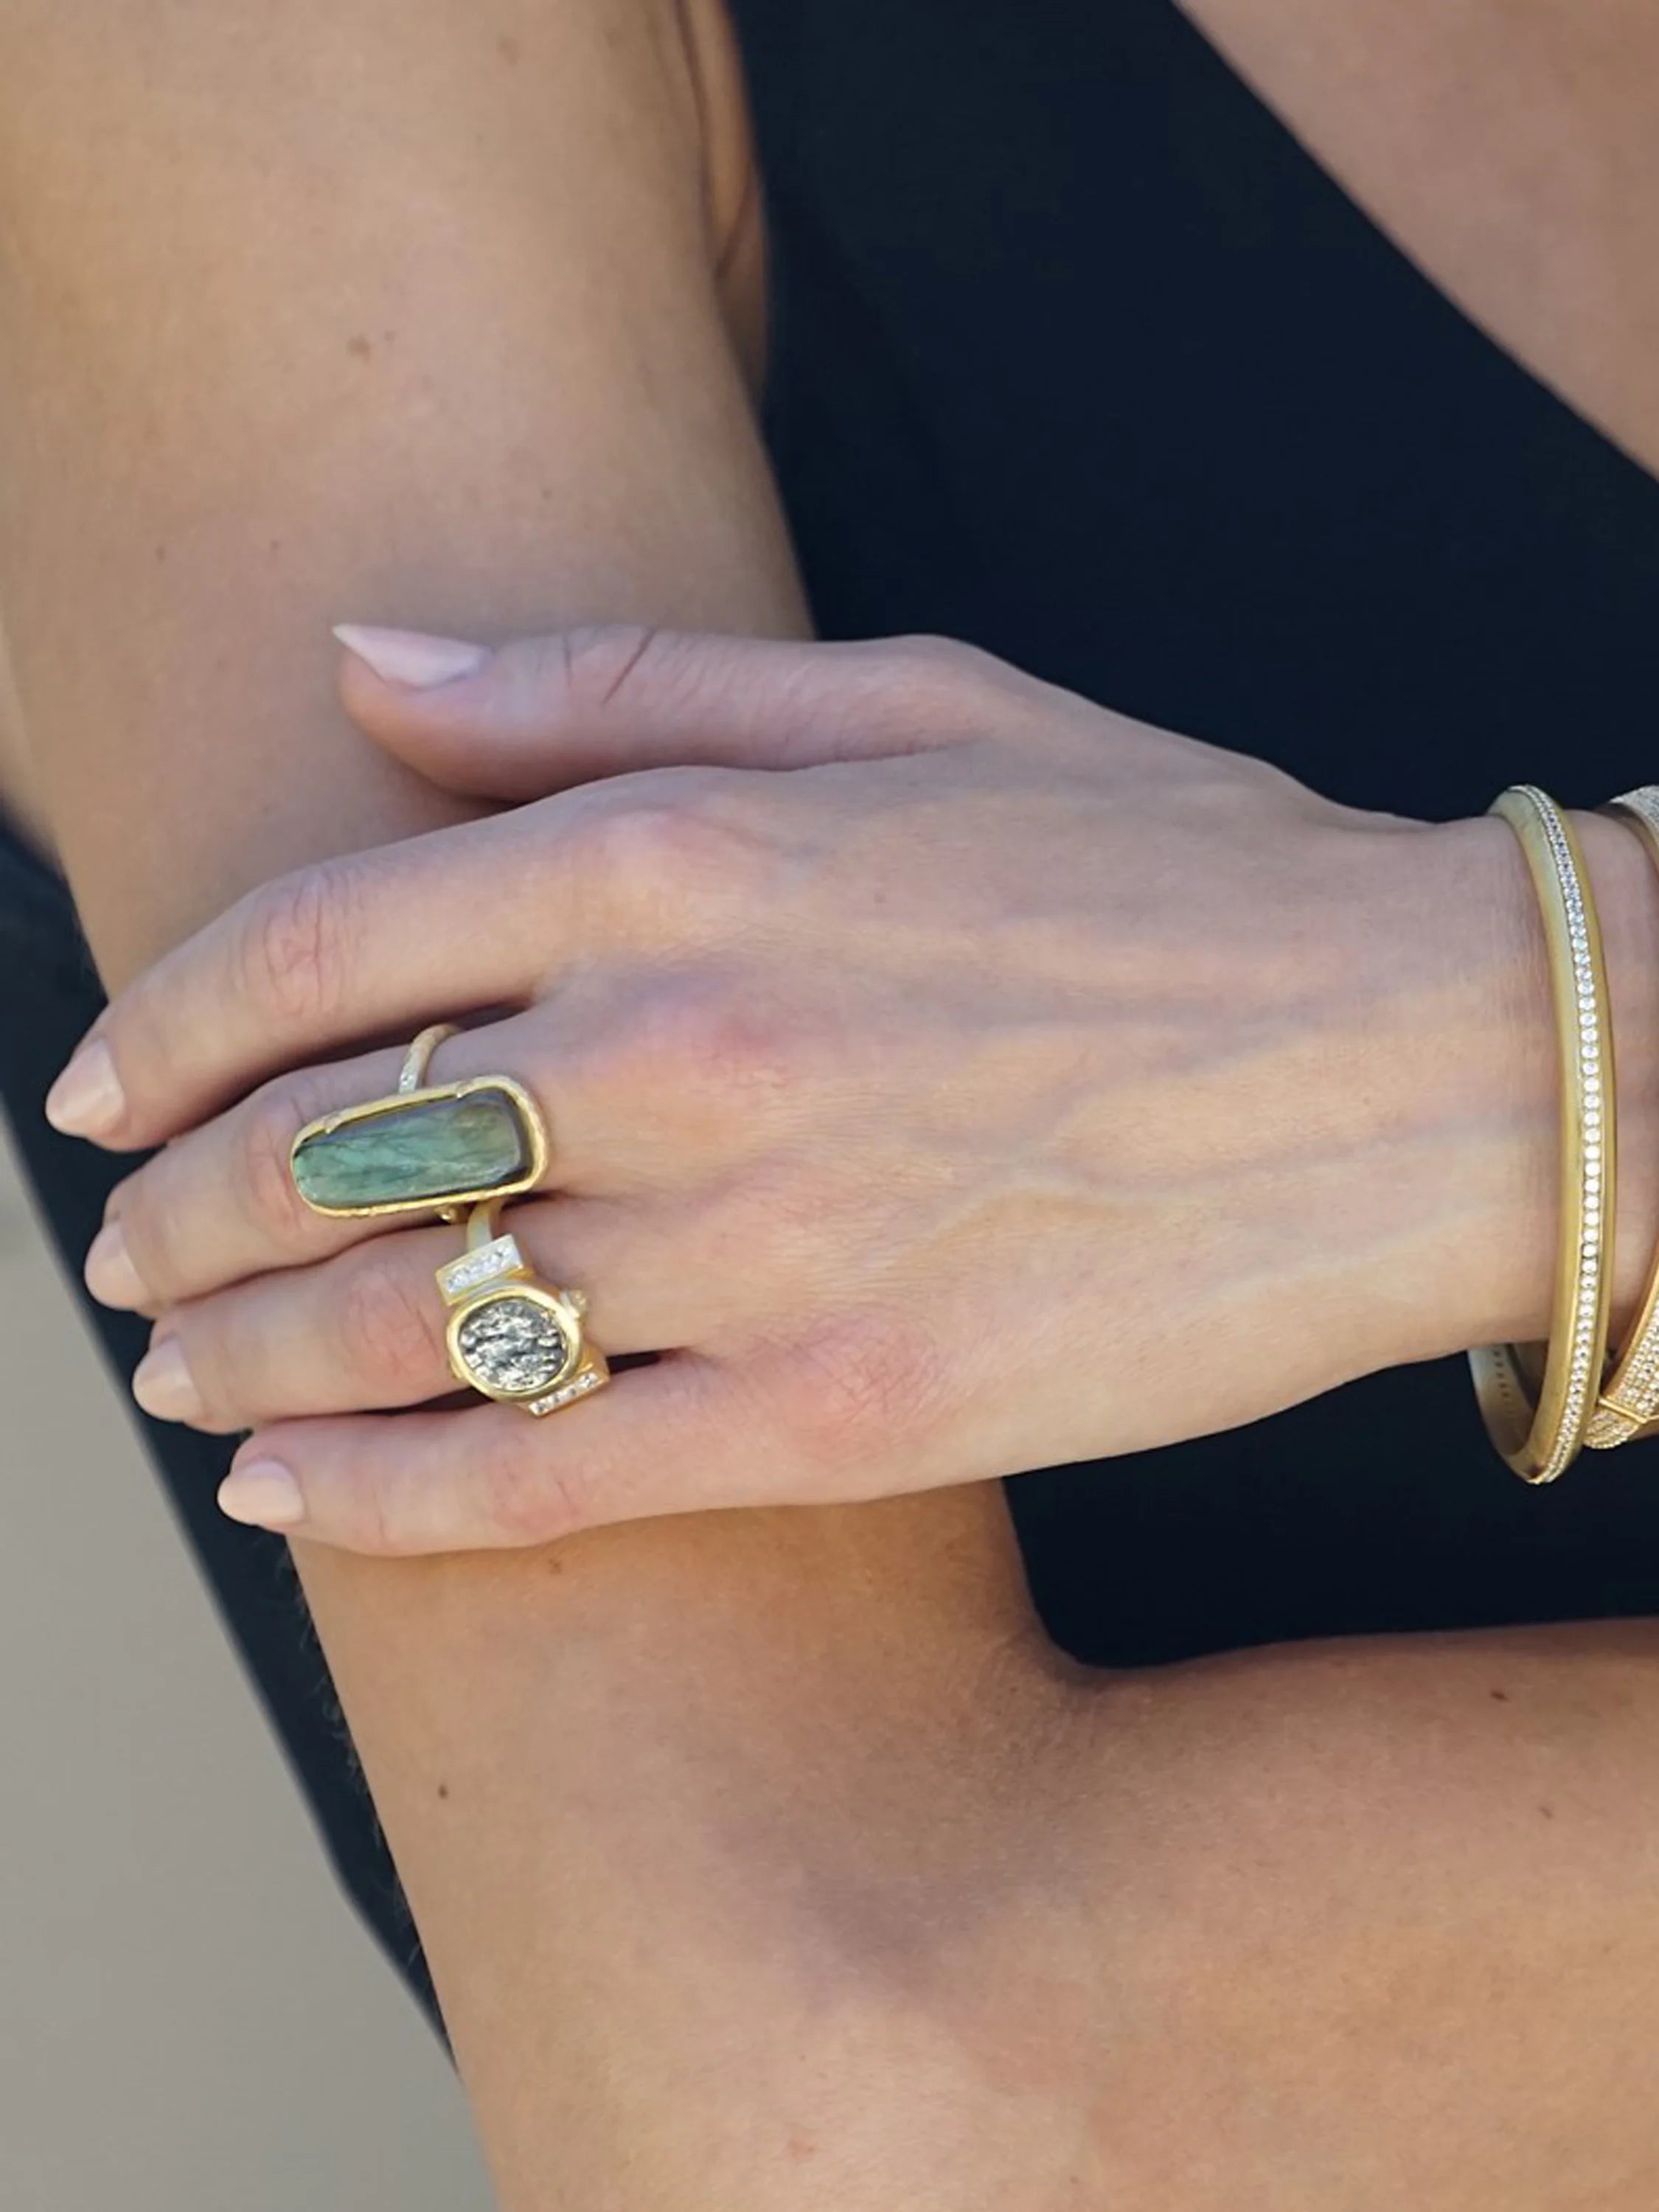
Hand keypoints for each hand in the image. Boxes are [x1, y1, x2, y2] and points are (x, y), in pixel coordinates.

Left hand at [54, 624, 1544, 1552]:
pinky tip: (287, 1497)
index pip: (320, 942)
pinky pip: (544, 1477)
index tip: (96, 1088)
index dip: (160, 1024)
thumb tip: (365, 659)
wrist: (1413, 1064)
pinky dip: (381, 1499)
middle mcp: (689, 1051)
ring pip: (403, 1321)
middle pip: (325, 1148)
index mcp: (687, 853)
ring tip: (175, 1370)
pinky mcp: (844, 1418)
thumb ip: (609, 683)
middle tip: (118, 1251)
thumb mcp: (907, 700)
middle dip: (173, 1209)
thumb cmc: (1170, 864)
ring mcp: (762, 1249)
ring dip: (240, 1352)